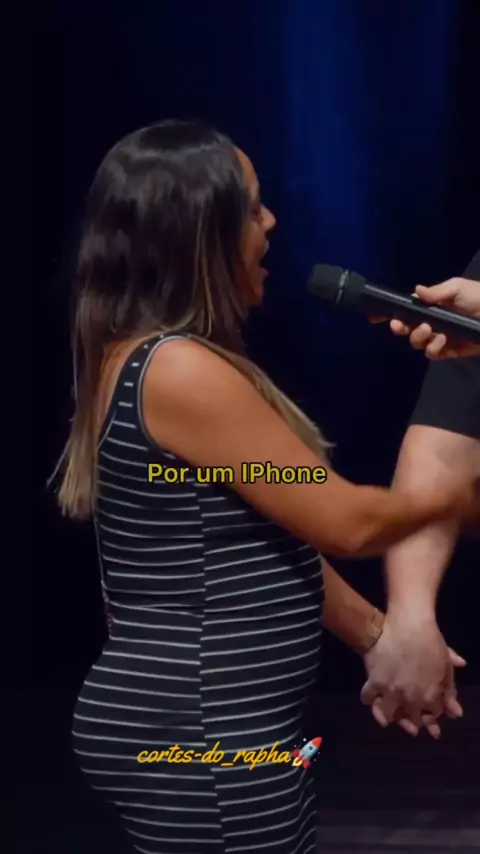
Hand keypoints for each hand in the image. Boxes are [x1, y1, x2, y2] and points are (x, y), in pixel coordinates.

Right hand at [361, 612, 465, 737]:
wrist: (406, 624)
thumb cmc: (430, 641)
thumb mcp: (445, 665)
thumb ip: (449, 690)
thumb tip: (456, 713)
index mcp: (430, 697)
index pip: (432, 716)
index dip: (432, 717)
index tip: (430, 720)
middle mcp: (410, 700)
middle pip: (411, 721)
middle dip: (413, 723)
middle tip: (411, 725)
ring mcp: (390, 693)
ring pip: (386, 716)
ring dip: (389, 717)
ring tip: (388, 717)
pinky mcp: (373, 683)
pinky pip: (367, 699)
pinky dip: (370, 699)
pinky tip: (373, 699)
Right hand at [378, 278, 479, 358]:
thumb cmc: (479, 298)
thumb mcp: (458, 288)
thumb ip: (436, 291)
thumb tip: (416, 291)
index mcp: (430, 305)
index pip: (405, 310)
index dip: (389, 313)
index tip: (375, 316)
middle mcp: (431, 322)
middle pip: (405, 328)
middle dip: (398, 327)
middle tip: (399, 326)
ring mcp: (438, 337)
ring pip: (416, 342)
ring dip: (418, 336)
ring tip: (429, 329)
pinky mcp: (448, 351)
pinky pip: (432, 353)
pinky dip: (433, 347)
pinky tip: (442, 339)